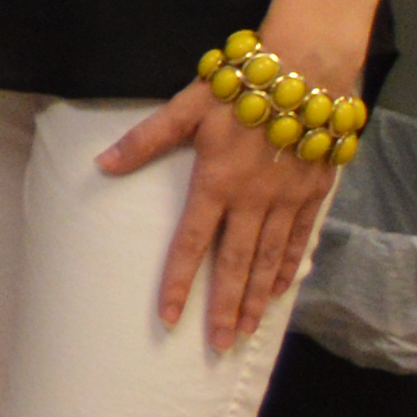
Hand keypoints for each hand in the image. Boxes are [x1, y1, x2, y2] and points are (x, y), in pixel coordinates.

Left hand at [106, 69, 343, 353]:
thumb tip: (102, 164)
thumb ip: (146, 140)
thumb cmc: (239, 86)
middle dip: (225, 306)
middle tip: (218, 344)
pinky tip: (279, 291)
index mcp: (215, 182)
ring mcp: (286, 200)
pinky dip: (288, 268)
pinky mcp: (313, 194)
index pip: (191, 243)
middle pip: (235, 263)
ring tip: (246, 331)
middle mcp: (252, 199)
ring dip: (256, 297)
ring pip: (269, 259)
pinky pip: (299, 240)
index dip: (179, 282)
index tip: (169, 317)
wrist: (307, 71)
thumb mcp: (185, 107)